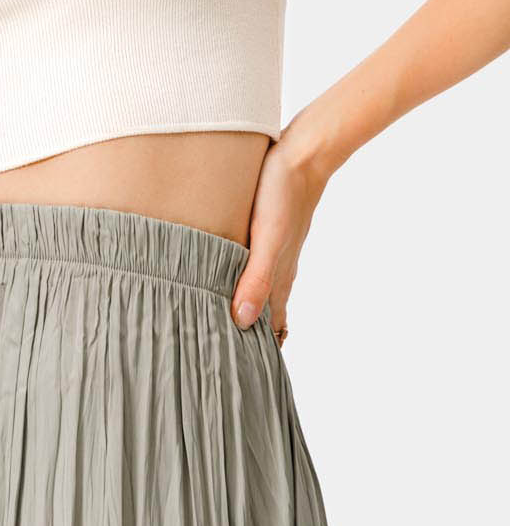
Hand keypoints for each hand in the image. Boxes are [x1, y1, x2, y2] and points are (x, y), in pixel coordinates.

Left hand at [229, 130, 333, 345]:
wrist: (304, 154)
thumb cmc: (283, 197)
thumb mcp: (267, 242)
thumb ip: (256, 280)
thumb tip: (240, 321)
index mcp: (279, 278)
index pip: (272, 326)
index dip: (259, 349)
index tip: (240, 371)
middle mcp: (277, 269)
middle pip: (265, 312)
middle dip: (249, 336)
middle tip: (224, 357)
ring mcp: (273, 250)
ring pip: (259, 290)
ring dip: (244, 309)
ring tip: (221, 326)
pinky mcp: (265, 231)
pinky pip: (253, 266)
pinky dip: (242, 281)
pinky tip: (226, 276)